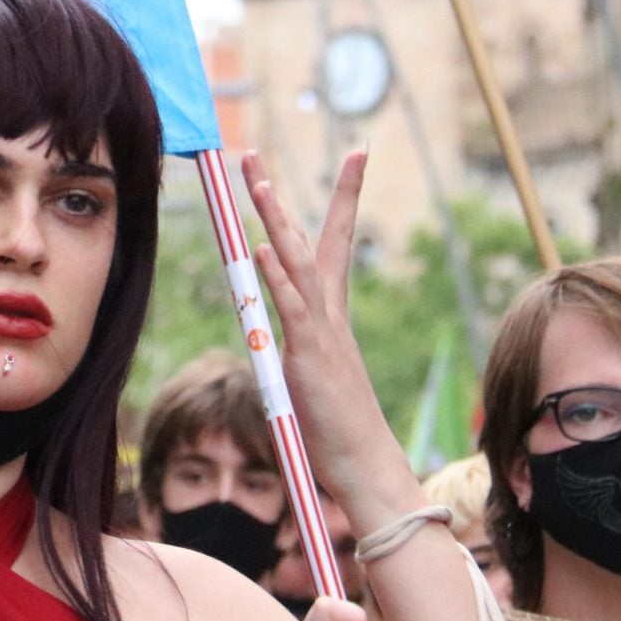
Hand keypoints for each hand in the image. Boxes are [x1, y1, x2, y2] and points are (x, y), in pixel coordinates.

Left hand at [240, 150, 418, 528]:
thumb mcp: (304, 382)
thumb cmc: (335, 433)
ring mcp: (320, 333)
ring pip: (298, 263)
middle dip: (278, 197)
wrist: (366, 466)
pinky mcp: (310, 356)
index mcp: (328, 319)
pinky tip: (262, 248)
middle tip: (255, 154)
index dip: (340, 201)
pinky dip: (277, 277)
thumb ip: (289, 355)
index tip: (356, 157)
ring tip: (257, 181)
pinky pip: (292, 309)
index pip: (330, 246)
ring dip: (274, 221)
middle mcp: (327, 316)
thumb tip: (271, 347)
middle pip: (307, 241)